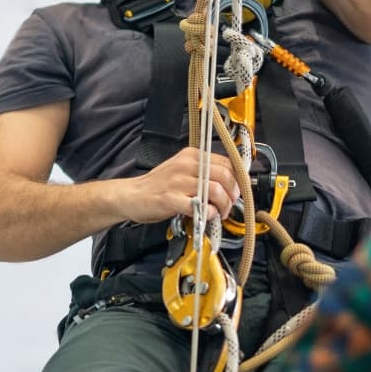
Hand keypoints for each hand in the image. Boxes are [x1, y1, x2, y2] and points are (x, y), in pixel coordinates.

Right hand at [122, 146, 242, 225]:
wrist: (132, 195)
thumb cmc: (158, 186)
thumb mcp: (182, 171)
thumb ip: (204, 173)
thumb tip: (230, 184)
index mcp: (191, 155)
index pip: (227, 162)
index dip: (238, 179)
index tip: (238, 191)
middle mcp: (186, 165)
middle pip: (225, 176)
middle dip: (233, 194)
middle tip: (230, 204)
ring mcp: (178, 181)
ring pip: (215, 191)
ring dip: (223, 206)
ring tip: (219, 213)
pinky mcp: (171, 199)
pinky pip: (200, 206)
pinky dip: (209, 214)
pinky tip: (205, 216)